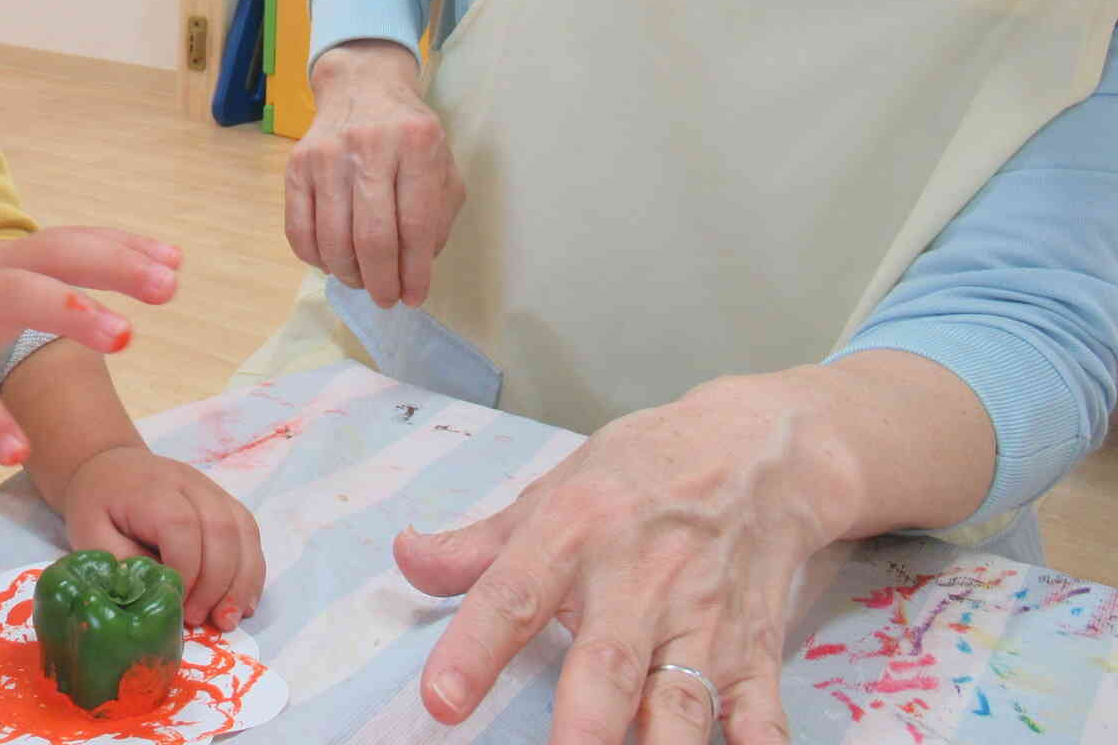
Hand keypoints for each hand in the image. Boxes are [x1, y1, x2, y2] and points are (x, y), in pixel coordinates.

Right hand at [0, 225, 180, 467]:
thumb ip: (24, 281)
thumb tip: (84, 292)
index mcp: (4, 259)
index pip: (73, 242)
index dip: (124, 247)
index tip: (175, 259)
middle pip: (59, 253)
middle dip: (117, 264)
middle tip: (169, 283)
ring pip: (19, 297)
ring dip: (73, 310)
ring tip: (124, 336)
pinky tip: (15, 449)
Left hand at [62, 445, 266, 629]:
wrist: (110, 467)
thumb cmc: (97, 505)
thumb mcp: (90, 535)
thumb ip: (123, 563)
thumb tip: (159, 593)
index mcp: (152, 490)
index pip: (181, 525)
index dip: (186, 570)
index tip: (176, 606)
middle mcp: (189, 484)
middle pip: (221, 528)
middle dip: (217, 583)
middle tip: (200, 620)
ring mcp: (212, 491)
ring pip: (243, 531)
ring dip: (242, 581)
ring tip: (227, 620)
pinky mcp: (224, 503)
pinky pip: (249, 534)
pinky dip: (251, 571)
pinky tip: (242, 602)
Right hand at [286, 39, 463, 306]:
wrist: (362, 87)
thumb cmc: (409, 135)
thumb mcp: (442, 164)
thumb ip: (439, 213)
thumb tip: (418, 267)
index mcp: (416, 143)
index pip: (416, 225)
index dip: (415, 272)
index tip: (414, 297)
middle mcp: (370, 145)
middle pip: (372, 238)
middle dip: (381, 282)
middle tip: (387, 298)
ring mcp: (326, 155)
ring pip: (333, 240)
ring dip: (349, 275)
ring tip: (362, 281)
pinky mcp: (296, 165)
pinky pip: (299, 230)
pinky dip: (316, 258)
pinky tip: (333, 262)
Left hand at [394, 372, 861, 743]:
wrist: (758, 449)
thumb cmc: (638, 474)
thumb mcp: (551, 490)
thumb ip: (476, 544)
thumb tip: (404, 560)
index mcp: (573, 532)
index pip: (513, 593)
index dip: (474, 648)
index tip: (441, 700)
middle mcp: (638, 580)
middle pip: (608, 663)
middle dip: (585, 723)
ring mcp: (702, 620)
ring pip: (684, 701)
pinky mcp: (756, 650)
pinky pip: (762, 714)